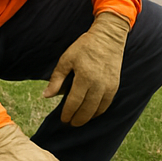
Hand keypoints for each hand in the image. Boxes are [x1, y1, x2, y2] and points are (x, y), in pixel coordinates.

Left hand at [43, 11, 130, 125]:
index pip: (74, 102)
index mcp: (84, 77)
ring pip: (97, 110)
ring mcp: (108, 86)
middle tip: (70, 123)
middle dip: (77, 120)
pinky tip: (91, 112)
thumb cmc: (85, 47)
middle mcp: (98, 84)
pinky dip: (98, 111)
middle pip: (87, 110)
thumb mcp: (66, 59)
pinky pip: (107, 104)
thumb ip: (57, 78)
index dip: (68, 113)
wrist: (108, 38)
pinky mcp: (115, 85)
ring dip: (88, 118)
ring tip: (79, 120)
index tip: (63, 119)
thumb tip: (46, 95)